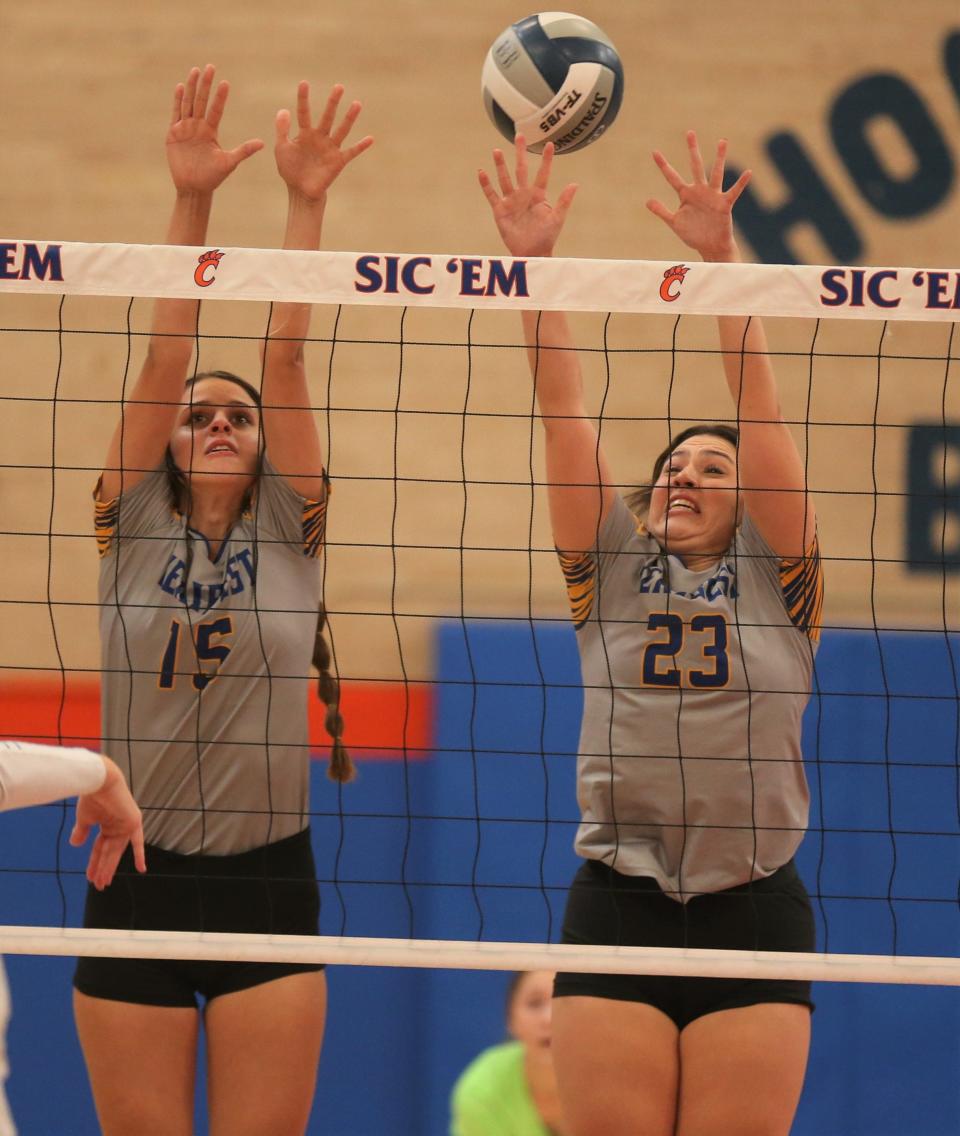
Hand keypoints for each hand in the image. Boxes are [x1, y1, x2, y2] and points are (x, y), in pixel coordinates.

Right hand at [70, 757, 145, 890]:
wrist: (99, 781)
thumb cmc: (91, 797)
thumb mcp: (84, 819)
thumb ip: (82, 832)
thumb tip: (74, 845)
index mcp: (107, 824)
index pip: (100, 848)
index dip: (95, 863)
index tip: (90, 877)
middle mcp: (118, 826)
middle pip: (109, 852)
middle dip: (103, 869)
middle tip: (99, 886)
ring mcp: (126, 825)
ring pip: (116, 851)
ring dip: (109, 867)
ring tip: (103, 884)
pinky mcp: (133, 822)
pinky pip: (137, 842)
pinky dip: (139, 854)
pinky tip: (141, 869)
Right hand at [166, 64, 263, 194]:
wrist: (194, 188)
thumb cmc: (212, 178)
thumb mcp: (229, 162)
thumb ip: (244, 151)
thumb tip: (263, 143)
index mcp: (211, 131)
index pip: (216, 110)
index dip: (220, 97)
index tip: (225, 83)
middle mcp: (198, 126)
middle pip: (201, 101)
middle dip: (205, 84)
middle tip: (210, 67)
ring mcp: (186, 128)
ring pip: (189, 103)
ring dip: (191, 87)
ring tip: (195, 71)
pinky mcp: (174, 133)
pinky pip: (176, 113)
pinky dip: (177, 101)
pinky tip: (180, 87)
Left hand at [275, 83, 372, 202]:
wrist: (300, 191)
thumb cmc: (290, 170)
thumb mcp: (281, 148)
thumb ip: (282, 129)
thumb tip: (284, 109)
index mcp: (305, 133)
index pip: (304, 112)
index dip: (303, 98)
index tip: (304, 83)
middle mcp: (320, 138)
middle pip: (327, 116)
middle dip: (333, 102)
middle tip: (339, 87)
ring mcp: (330, 149)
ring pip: (341, 130)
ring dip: (349, 118)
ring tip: (357, 104)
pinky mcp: (338, 161)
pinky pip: (351, 152)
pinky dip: (361, 146)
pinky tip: (370, 139)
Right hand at [478, 135, 577, 257]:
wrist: (531, 252)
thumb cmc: (546, 237)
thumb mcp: (557, 218)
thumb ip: (564, 201)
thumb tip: (575, 184)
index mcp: (538, 195)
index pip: (543, 173)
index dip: (546, 160)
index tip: (550, 144)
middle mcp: (524, 194)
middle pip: (521, 169)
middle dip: (520, 152)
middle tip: (520, 135)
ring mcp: (511, 201)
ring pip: (505, 178)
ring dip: (501, 165)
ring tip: (497, 150)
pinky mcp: (500, 210)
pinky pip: (491, 195)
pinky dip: (486, 184)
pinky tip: (482, 172)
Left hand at [646, 131, 750, 261]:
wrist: (710, 246)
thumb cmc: (693, 235)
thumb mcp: (675, 223)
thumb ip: (662, 211)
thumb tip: (647, 201)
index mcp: (686, 195)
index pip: (672, 177)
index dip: (663, 166)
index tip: (654, 152)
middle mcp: (699, 191)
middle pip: (695, 167)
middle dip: (692, 150)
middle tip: (689, 133)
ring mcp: (713, 196)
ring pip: (716, 173)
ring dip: (719, 158)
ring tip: (722, 141)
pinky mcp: (724, 204)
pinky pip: (734, 192)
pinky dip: (741, 183)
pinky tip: (748, 173)